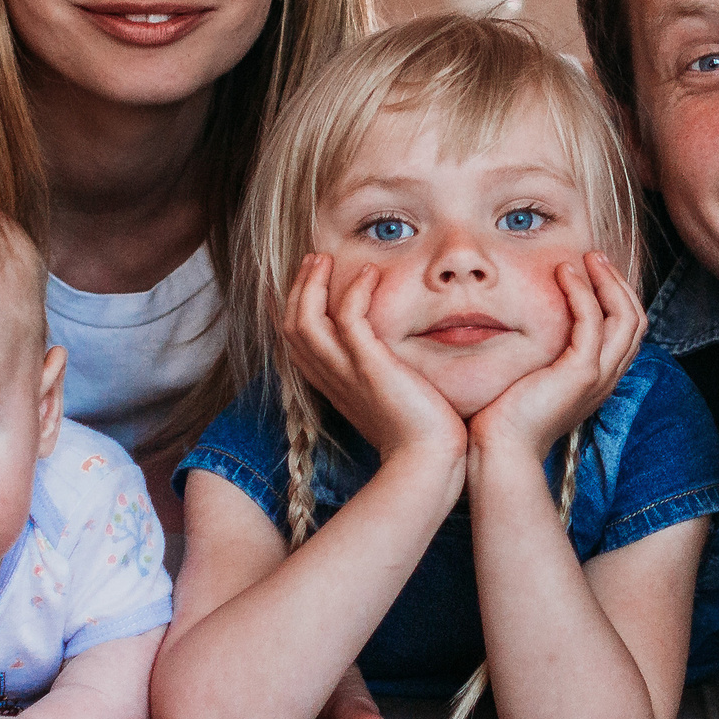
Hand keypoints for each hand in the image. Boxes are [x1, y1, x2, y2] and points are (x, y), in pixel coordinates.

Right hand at [278, 254, 466, 469]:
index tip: (304, 280)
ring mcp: (346, 373)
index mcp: (331, 384)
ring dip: (312, 284)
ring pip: (305, 320)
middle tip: (314, 259)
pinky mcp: (370, 368)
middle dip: (297, 287)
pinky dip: (354, 292)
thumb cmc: (416, 433)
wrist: (427, 460)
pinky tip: (370, 274)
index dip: (290, 307)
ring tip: (325, 259)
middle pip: (291, 325)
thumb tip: (386, 357)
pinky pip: (349, 320)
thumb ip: (375, 374)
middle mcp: (330, 377)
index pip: (294, 341)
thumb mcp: (386, 397)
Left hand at [466, 252, 646, 463]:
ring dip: (607, 281)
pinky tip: (564, 274)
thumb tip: (526, 322)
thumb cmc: (505, 417)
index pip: (627, 330)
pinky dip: (582, 293)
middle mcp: (606, 377)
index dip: (615, 296)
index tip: (591, 271)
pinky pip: (593, 322)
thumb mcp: (531, 377)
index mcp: (598, 378)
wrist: (501, 450)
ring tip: (585, 258)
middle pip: (635, 319)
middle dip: (618, 282)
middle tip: (594, 256)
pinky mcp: (581, 374)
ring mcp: (598, 376)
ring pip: (625, 317)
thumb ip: (541, 353)